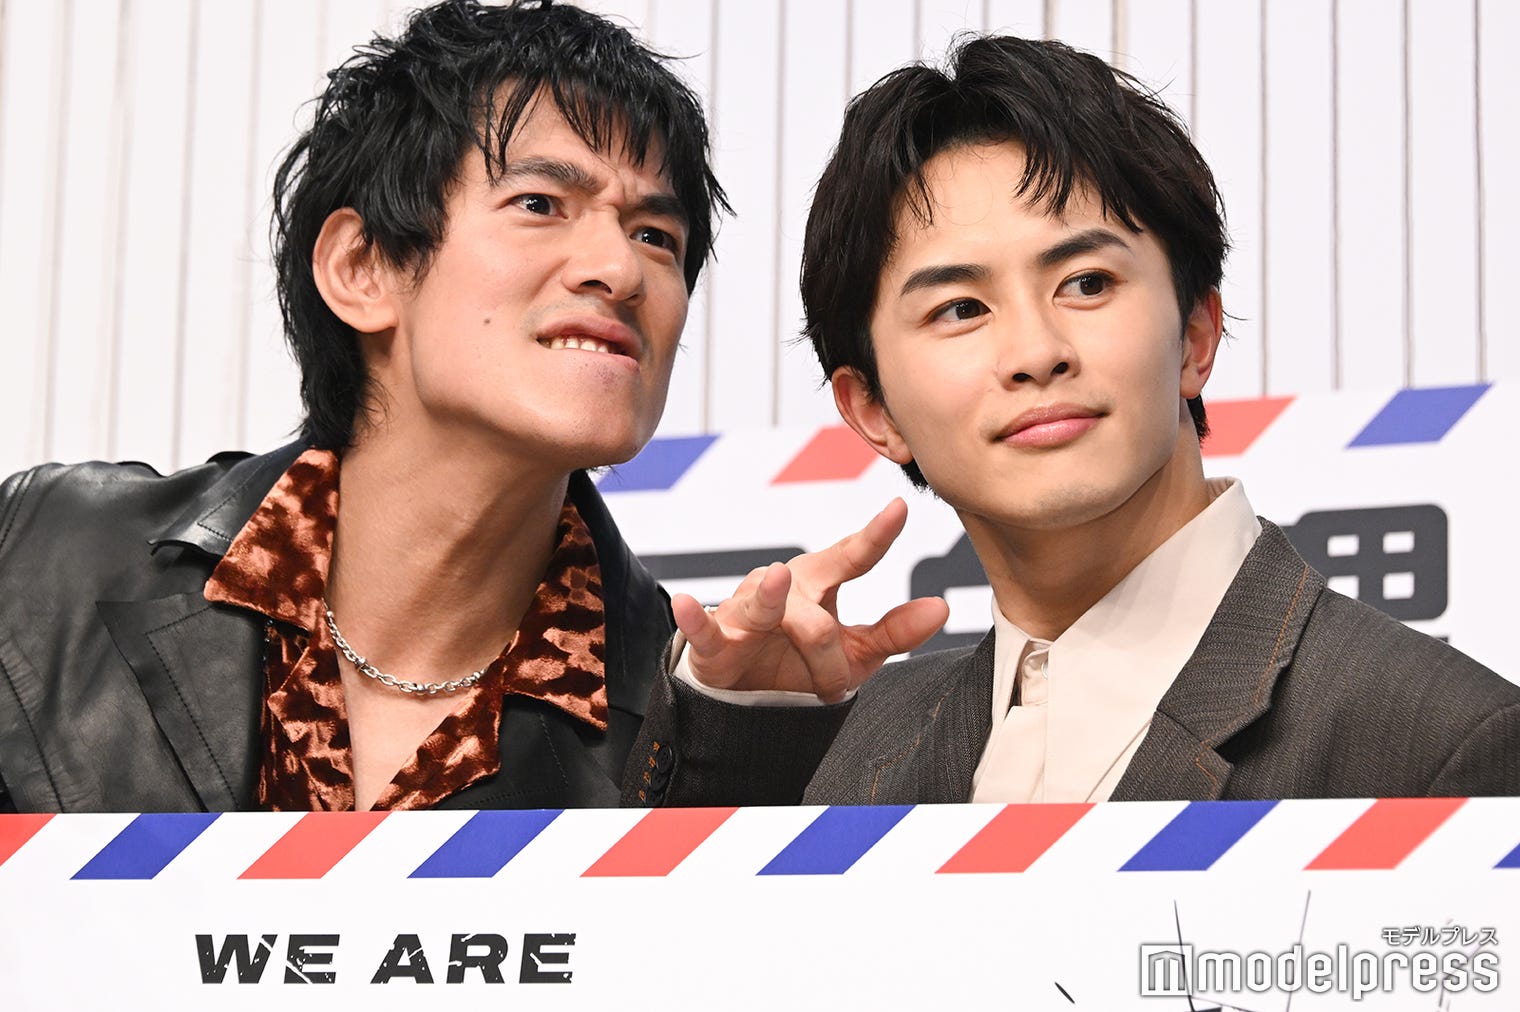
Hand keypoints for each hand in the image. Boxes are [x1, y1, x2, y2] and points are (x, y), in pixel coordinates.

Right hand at [672, 499, 949, 702]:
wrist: (743, 697)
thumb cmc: (801, 660)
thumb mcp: (855, 650)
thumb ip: (895, 631)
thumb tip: (941, 608)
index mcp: (818, 583)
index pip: (851, 557)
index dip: (875, 536)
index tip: (900, 509)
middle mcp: (781, 587)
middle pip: (811, 606)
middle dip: (827, 645)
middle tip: (837, 688)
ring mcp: (744, 609)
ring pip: (766, 611)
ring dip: (771, 603)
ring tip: (777, 582)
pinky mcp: (711, 639)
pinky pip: (701, 627)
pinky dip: (692, 617)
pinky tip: (685, 603)